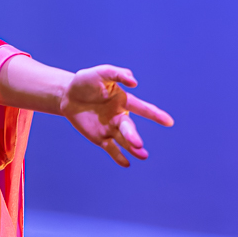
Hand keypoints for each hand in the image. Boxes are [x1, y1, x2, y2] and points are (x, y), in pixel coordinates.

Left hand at [59, 65, 173, 166]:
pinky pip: (111, 148)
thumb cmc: (86, 81)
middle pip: (128, 127)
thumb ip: (117, 74)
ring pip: (123, 140)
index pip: (142, 108)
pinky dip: (118, 156)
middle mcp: (120, 117)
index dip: (155, 115)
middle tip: (137, 143)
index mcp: (124, 101)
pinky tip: (126, 164)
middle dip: (133, 135)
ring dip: (132, 148)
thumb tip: (134, 82)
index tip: (169, 122)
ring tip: (142, 155)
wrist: (68, 95)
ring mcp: (110, 128)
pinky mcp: (99, 137)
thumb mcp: (101, 72)